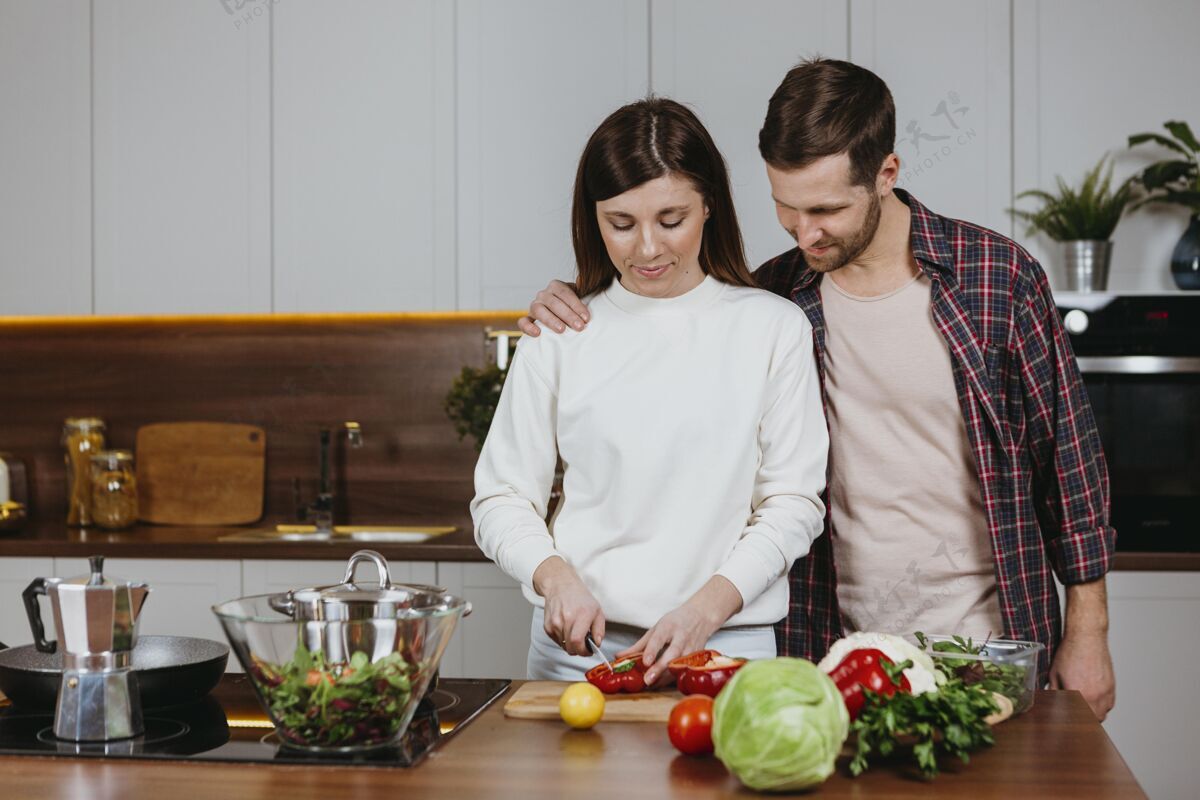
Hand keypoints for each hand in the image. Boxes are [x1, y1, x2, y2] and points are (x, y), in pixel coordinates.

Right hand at [517, 280, 588, 336]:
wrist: (563, 316)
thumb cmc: (573, 306)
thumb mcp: (581, 296)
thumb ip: (583, 289)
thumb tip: (581, 280)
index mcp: (556, 286)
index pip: (565, 293)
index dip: (576, 305)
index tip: (586, 318)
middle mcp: (543, 294)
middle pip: (553, 302)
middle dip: (568, 315)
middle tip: (579, 327)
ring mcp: (534, 306)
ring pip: (538, 310)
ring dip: (551, 320)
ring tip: (562, 330)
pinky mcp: (527, 319)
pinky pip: (523, 322)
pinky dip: (528, 327)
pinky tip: (538, 333)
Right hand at [533, 556, 604, 656]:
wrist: (561, 585)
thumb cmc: (580, 597)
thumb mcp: (597, 610)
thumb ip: (599, 629)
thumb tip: (597, 644)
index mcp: (581, 615)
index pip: (577, 642)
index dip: (583, 651)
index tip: (588, 651)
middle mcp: (566, 619)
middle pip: (570, 647)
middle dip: (578, 650)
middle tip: (583, 645)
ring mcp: (555, 623)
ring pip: (564, 645)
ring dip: (570, 644)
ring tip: (575, 632)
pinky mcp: (547, 626)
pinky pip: (557, 641)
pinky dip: (563, 639)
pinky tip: (567, 629)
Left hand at [616, 576, 742, 685]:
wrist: (701, 617)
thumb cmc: (675, 623)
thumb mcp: (656, 628)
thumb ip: (639, 645)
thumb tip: (619, 657)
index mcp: (669, 626)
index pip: (659, 639)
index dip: (652, 650)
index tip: (645, 662)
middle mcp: (682, 637)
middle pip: (672, 654)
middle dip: (660, 667)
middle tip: (647, 679)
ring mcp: (692, 648)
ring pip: (679, 665)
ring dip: (665, 676)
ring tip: (651, 684)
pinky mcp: (697, 657)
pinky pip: (685, 670)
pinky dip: (672, 678)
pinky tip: (662, 683)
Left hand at [1049, 629, 1115, 720]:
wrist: (1086, 638)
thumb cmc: (1070, 653)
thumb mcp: (1054, 673)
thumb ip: (1054, 690)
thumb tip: (1051, 701)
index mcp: (1079, 694)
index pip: (1077, 716)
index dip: (1072, 720)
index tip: (1067, 720)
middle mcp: (1095, 695)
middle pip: (1093, 719)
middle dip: (1084, 720)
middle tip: (1076, 716)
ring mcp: (1105, 691)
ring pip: (1103, 713)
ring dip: (1095, 714)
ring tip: (1084, 709)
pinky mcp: (1112, 685)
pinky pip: (1110, 704)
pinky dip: (1103, 706)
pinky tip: (1094, 700)